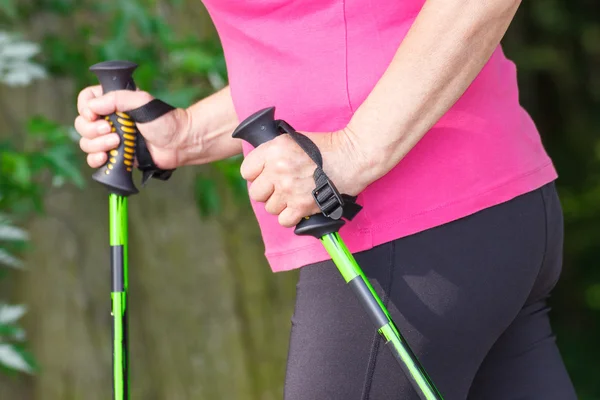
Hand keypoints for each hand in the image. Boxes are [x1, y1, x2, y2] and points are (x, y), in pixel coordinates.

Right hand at [74, 86, 193, 169]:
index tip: (94, 114)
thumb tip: (92, 107)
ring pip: (86, 142)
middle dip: (92, 129)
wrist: (180, 144)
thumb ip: (117, 99)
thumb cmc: (165, 120)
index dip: (85, 107)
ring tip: (117, 143)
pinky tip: (105, 158)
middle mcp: (110, 119)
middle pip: (82, 124)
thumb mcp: (141, 101)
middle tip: (111, 131)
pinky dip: (95, 159)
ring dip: (96, 144)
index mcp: (114, 102)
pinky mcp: (117, 155)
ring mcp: (112, 138)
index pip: (86, 100)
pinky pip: (95, 159)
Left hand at [240, 130, 366, 226]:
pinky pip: (283, 220)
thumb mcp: (293, 139)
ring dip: (281, 204)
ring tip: (295, 194)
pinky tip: (299, 207)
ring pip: (270, 208)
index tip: (267, 175)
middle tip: (281, 186)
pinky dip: (291, 217)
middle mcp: (278, 170)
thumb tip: (258, 167)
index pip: (246, 171)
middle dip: (267, 191)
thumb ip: (273, 152)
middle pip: (256, 193)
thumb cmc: (326, 147)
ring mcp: (289, 189)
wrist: (352, 156)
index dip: (256, 174)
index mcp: (273, 150)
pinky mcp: (301, 206)